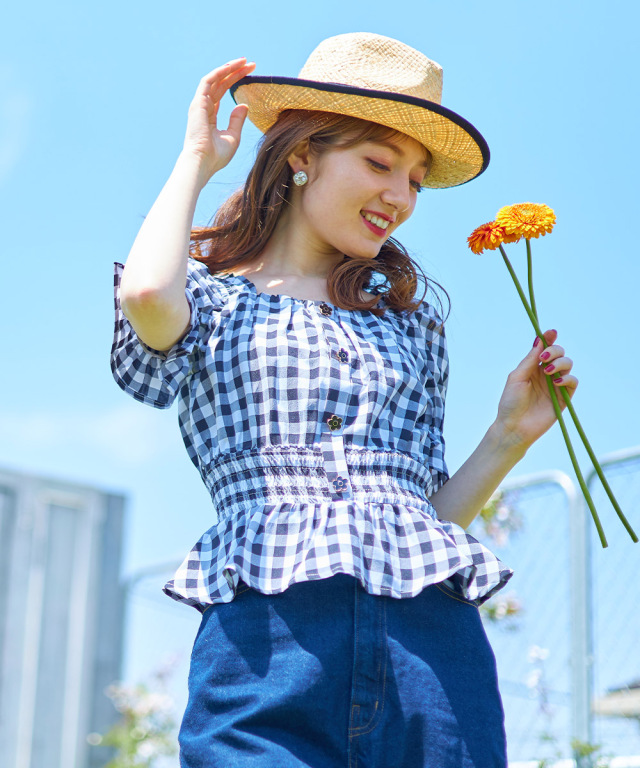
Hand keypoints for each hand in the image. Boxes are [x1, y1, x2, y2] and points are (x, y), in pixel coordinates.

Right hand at [182, 57, 255, 184]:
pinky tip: (232, 66)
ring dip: (229, 68)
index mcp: (209, 116)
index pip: (222, 92)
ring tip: (245, 61)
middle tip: (251, 64)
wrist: (203, 163)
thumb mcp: (233, 137)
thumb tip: (244, 105)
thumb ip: (237, 120)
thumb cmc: (216, 156)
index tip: (250, 73)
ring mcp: (199, 104)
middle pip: (220, 83)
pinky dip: (220, 72)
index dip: (235, 81)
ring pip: (215, 79)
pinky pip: (209, 81)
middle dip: (235, 72)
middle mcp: (203, 107)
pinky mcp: (198, 102)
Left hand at [494, 329, 578, 448]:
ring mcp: (555, 385)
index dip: (549, 338)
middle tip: (544, 358)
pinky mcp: (564, 398)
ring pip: (568, 364)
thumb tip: (539, 341)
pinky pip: (573, 382)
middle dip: (555, 350)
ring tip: (548, 372)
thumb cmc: (510, 403)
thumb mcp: (517, 377)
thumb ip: (529, 360)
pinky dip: (567, 378)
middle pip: (559, 353)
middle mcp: (545, 374)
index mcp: (532, 367)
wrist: (514, 427)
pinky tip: (556, 382)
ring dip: (560, 363)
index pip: (544, 348)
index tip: (551, 332)